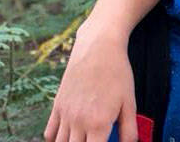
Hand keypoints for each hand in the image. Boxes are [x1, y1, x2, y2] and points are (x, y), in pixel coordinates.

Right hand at [44, 23, 136, 141]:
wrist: (98, 47)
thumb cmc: (117, 73)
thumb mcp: (130, 101)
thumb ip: (129, 129)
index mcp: (98, 124)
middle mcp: (78, 122)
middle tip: (94, 139)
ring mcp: (65, 114)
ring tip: (82, 138)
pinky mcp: (57, 105)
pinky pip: (49, 133)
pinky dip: (55, 139)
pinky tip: (67, 136)